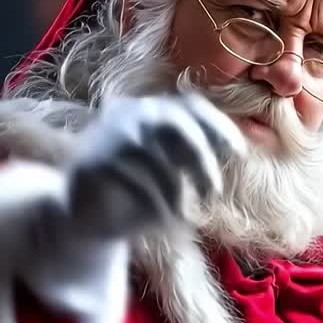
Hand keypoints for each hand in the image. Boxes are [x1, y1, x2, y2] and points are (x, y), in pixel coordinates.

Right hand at [63, 93, 245, 239]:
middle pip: (178, 123)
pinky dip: (159, 202)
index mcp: (150, 109)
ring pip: (158, 156)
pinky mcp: (94, 162)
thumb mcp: (170, 168)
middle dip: (202, 159)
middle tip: (215, 192)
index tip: (239, 154)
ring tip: (186, 213)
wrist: (84, 218)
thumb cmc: (136, 193)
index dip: (220, 126)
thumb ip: (194, 152)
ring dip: (178, 189)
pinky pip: (138, 180)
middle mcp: (129, 113)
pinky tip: (168, 218)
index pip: (192, 104)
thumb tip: (237, 145)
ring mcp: (108, 134)